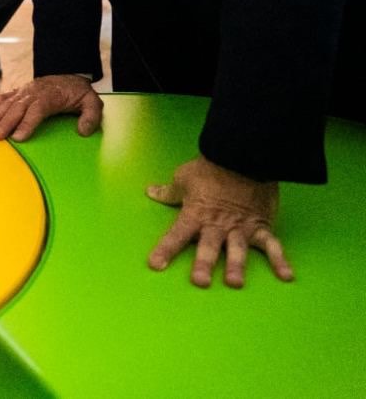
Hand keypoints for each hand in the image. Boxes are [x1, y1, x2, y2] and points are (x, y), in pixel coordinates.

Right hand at [0, 74, 101, 141]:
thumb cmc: (78, 93)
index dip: (27, 123)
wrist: (68, 75)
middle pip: (17, 107)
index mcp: (51, 96)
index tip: (18, 137)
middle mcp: (33, 92)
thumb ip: (91, 116)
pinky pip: (3, 97)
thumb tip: (83, 131)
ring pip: (7, 103)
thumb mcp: (92, 102)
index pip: (36, 109)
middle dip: (5, 122)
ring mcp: (24, 91)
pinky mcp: (18, 91)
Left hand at [146, 155, 291, 287]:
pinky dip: (280, 260)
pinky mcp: (261, 225)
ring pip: (238, 250)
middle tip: (200, 282)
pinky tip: (286, 276)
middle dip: (204, 264)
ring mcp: (241, 227)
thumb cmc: (210, 167)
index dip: (165, 249)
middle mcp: (217, 225)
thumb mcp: (184, 177)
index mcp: (196, 214)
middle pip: (209, 247)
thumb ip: (169, 191)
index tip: (155, 265)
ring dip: (237, 266)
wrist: (242, 155)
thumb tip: (151, 191)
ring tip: (235, 283)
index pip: (176, 234)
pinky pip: (272, 245)